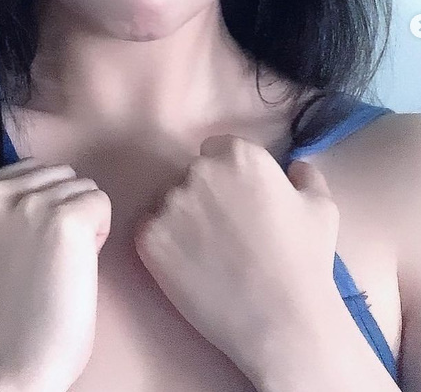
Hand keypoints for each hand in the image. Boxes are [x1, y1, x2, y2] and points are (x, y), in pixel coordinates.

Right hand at [0, 153, 111, 391]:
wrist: (10, 358)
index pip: (28, 168)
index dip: (38, 205)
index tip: (26, 244)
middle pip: (58, 172)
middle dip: (61, 206)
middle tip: (47, 254)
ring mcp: (33, 202)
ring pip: (83, 186)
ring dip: (82, 220)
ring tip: (61, 261)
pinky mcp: (67, 219)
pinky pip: (101, 203)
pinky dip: (100, 232)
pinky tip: (79, 264)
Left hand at [132, 135, 340, 368]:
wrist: (281, 321)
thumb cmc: (306, 262)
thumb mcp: (322, 208)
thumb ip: (305, 175)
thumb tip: (294, 166)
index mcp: (239, 155)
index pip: (216, 149)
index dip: (226, 175)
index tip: (235, 201)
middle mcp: (200, 171)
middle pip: (191, 175)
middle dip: (204, 196)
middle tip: (225, 232)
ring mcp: (170, 203)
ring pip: (169, 203)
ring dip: (182, 221)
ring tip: (209, 255)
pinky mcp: (149, 236)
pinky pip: (150, 231)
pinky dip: (165, 246)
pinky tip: (190, 268)